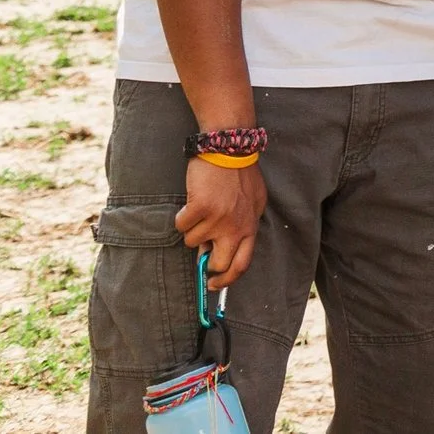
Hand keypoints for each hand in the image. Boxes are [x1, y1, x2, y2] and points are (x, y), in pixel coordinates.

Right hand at [176, 158, 266, 290]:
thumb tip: (219, 251)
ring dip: (193, 229)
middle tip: (201, 255)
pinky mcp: (200, 210)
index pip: (242, 264)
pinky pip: (181, 226)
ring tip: (202, 209)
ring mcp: (218, 219)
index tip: (215, 284)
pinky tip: (193, 201)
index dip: (227, 279)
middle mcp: (236, 227)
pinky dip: (182, 216)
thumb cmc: (240, 175)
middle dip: (206, 264)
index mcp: (251, 226)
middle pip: (218, 264)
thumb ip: (241, 226)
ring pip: (193, 242)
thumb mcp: (251, 203)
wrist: (230, 149)